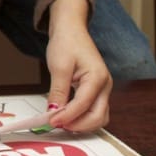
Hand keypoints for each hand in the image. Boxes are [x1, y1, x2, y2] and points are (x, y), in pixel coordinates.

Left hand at [44, 0, 111, 131]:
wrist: (71, 30)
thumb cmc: (67, 42)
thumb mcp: (59, 66)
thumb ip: (58, 91)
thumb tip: (53, 112)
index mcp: (98, 78)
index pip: (83, 104)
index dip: (67, 116)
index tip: (51, 121)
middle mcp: (105, 86)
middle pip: (97, 116)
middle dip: (78, 125)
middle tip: (56, 125)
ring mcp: (103, 89)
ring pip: (98, 117)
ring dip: (81, 124)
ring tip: (61, 123)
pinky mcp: (97, 91)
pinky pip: (93, 110)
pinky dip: (82, 117)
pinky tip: (66, 117)